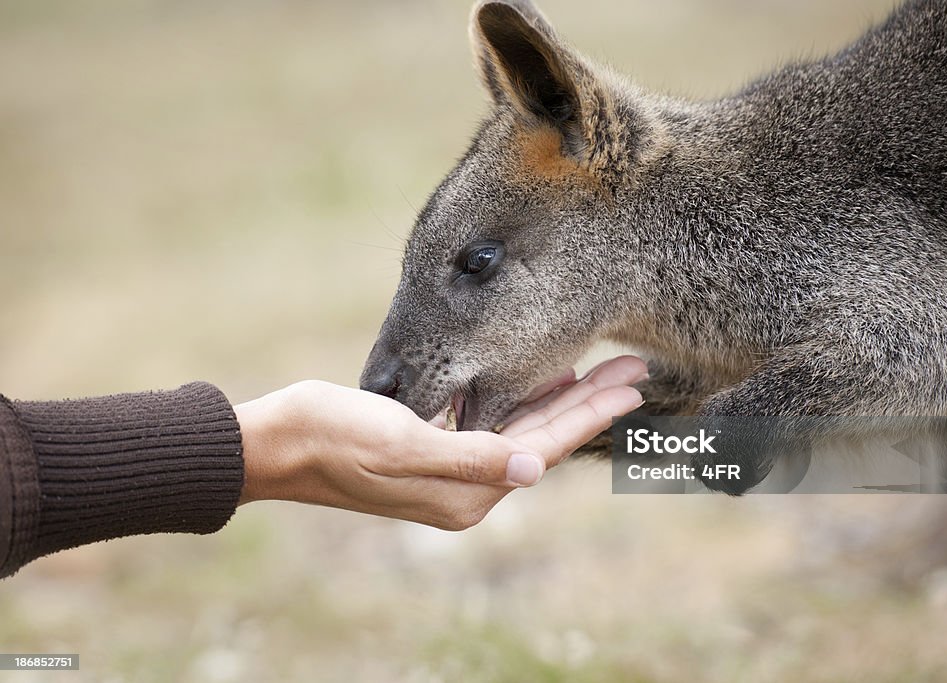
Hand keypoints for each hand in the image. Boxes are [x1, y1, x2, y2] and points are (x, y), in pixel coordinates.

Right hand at [234, 355, 646, 529]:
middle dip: (590, 401)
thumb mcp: (402, 445)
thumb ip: (471, 460)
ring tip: (603, 369)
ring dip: (563, 397)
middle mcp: (465, 487)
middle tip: (633, 366)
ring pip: (524, 428)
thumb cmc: (335, 436)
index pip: (545, 445)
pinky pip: (494, 423)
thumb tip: (536, 470)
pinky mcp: (434, 449)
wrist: (279, 440)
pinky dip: (522, 399)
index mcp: (465, 492)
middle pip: (544, 436)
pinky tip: (541, 379)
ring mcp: (450, 470)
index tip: (631, 384)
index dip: (591, 412)